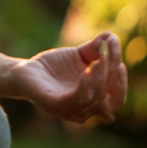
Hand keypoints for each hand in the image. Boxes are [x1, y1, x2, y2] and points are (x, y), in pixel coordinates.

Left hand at [11, 32, 127, 123]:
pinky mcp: (53, 105)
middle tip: (108, 58)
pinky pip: (74, 101)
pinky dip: (84, 87)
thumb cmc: (53, 66)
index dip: (122, 84)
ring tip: (95, 61)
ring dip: (100, 79)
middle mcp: (83, 110)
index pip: (117, 101)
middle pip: (111, 103)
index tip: (119, 62)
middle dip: (114, 79)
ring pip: (95, 100)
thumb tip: (112, 37)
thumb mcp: (78, 55)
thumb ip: (96, 48)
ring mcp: (68, 110)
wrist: (24, 70)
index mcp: (92, 101)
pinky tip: (85, 71)